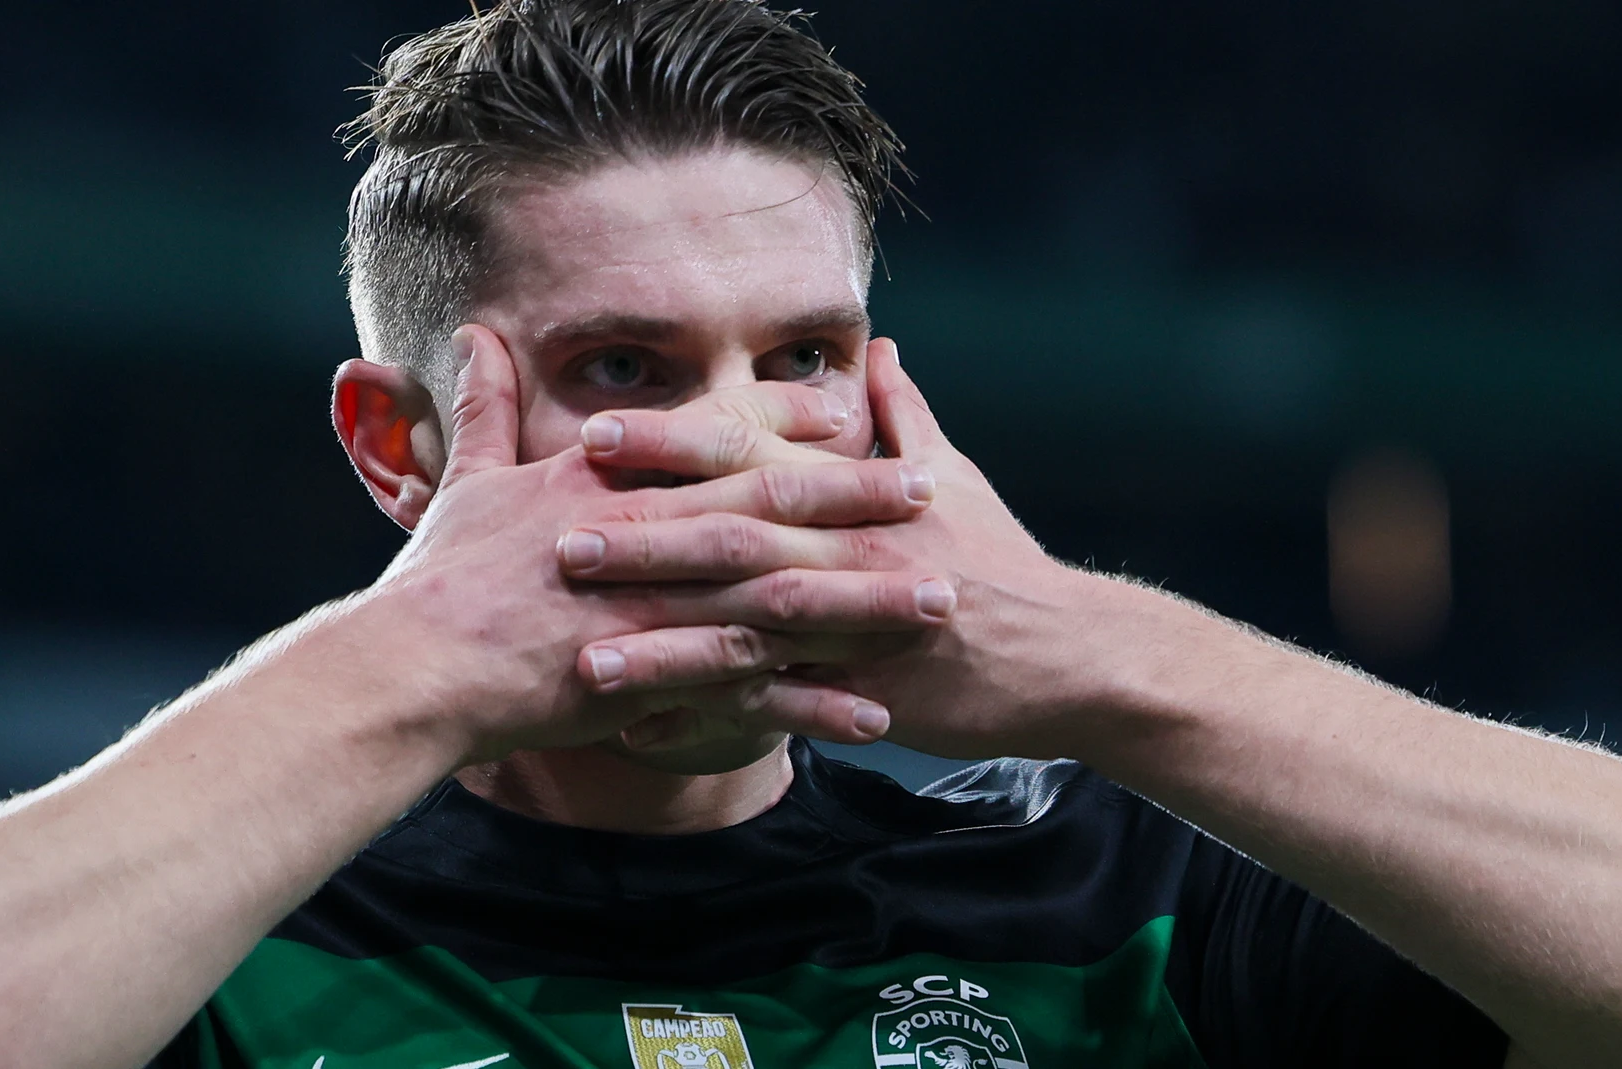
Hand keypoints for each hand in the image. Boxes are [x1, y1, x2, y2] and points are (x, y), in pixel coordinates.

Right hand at [349, 327, 958, 764]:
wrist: (413, 668)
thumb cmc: (439, 576)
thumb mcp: (467, 478)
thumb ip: (487, 406)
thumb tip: (476, 335)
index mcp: (608, 481)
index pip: (715, 439)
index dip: (788, 426)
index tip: (851, 412)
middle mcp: (645, 535)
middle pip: (771, 510)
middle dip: (857, 499)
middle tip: (931, 491)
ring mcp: (654, 609)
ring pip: (782, 599)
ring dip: (865, 601)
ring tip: (938, 602)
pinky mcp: (654, 681)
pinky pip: (752, 694)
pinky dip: (816, 703)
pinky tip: (876, 714)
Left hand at [558, 338, 1112, 759]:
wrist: (1067, 654)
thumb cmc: (1001, 559)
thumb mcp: (956, 474)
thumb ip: (903, 415)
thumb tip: (884, 349)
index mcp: (853, 495)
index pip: (748, 456)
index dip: (671, 444)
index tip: (597, 433)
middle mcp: (845, 552)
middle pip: (730, 537)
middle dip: (641, 536)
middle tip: (554, 535)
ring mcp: (853, 627)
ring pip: (742, 631)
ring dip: (660, 642)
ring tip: (581, 653)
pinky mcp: (860, 693)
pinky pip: (774, 710)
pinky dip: (711, 721)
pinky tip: (646, 733)